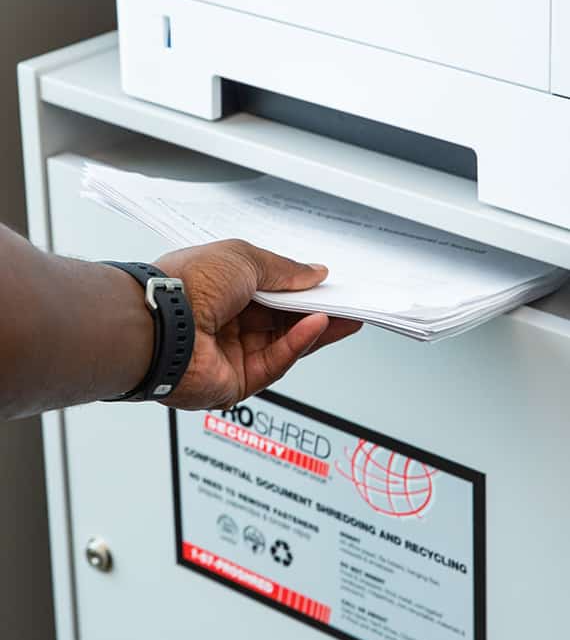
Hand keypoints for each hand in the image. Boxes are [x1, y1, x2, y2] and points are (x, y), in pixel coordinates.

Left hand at [155, 240, 361, 409]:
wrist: (160, 323)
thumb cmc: (186, 283)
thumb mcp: (244, 258)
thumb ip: (284, 270)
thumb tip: (312, 273)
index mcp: (219, 289)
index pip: (269, 291)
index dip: (299, 289)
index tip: (326, 285)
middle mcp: (223, 322)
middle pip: (280, 320)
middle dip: (314, 311)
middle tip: (345, 304)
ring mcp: (229, 353)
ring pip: (283, 343)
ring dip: (314, 328)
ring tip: (343, 316)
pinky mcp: (235, 381)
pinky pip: (275, 362)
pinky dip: (299, 343)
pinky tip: (319, 325)